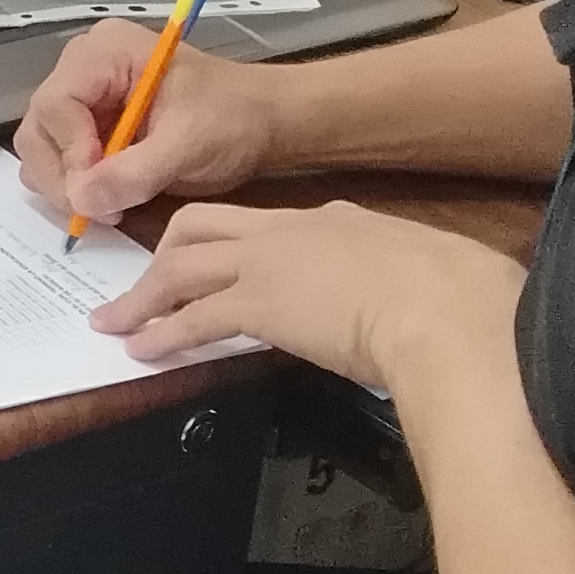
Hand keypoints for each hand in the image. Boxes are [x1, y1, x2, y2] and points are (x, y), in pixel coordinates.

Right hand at [14, 22, 289, 222]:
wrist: (262, 121)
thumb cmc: (233, 118)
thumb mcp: (189, 144)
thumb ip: (135, 172)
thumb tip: (81, 200)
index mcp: (105, 53)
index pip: (56, 103)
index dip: (68, 152)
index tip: (94, 192)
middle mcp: (83, 68)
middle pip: (39, 127)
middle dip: (62, 175)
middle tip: (96, 212)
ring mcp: (83, 97)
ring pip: (42, 148)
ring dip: (65, 185)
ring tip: (107, 207)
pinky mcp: (88, 125)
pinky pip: (60, 160)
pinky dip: (74, 186)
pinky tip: (108, 199)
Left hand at [91, 197, 521, 392]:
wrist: (448, 310)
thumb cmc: (459, 297)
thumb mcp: (433, 272)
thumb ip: (408, 279)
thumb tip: (414, 303)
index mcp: (339, 221)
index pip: (270, 225)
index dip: (237, 246)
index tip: (223, 266)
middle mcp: (293, 230)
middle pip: (203, 226)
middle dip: (168, 253)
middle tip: (145, 286)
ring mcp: (269, 264)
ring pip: (181, 267)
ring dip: (144, 298)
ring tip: (115, 324)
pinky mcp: (258, 304)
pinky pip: (192, 318)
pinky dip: (161, 334)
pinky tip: (142, 352)